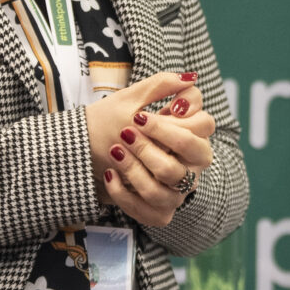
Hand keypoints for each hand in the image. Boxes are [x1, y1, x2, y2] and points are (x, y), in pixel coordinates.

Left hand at [114, 89, 214, 220]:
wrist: (83, 153)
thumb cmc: (113, 122)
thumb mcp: (132, 97)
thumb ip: (161, 85)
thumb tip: (190, 78)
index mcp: (191, 136)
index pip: (205, 124)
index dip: (174, 121)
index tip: (142, 116)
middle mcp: (190, 165)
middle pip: (195, 155)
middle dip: (158, 142)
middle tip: (127, 133)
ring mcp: (177, 191)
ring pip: (168, 184)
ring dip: (136, 167)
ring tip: (114, 152)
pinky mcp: (159, 212)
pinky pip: (150, 210)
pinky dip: (125, 194)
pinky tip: (110, 176)